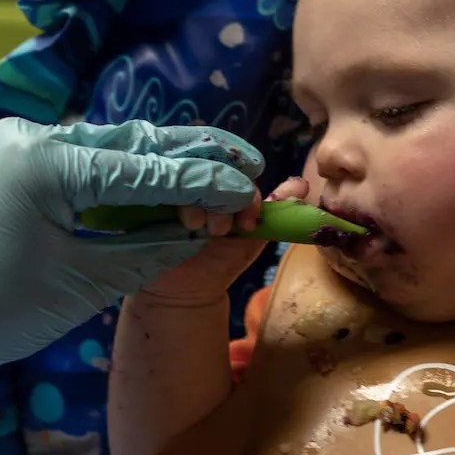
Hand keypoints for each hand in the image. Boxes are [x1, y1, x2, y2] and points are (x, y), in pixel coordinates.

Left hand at [0, 118, 262, 397]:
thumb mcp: (82, 284)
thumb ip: (149, 250)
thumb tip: (204, 231)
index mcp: (50, 164)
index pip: (149, 169)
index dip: (207, 182)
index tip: (252, 190)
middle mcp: (35, 138)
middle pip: (135, 142)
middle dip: (195, 158)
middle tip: (250, 169)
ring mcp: (19, 144)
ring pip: (111, 147)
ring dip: (163, 164)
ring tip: (219, 177)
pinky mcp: (11, 161)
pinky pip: (82, 160)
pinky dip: (124, 174)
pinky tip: (162, 186)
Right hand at [136, 177, 308, 305]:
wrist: (186, 291)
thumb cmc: (221, 262)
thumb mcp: (254, 236)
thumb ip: (277, 210)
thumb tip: (301, 184)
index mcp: (223, 184)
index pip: (236, 165)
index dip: (245, 186)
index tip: (250, 220)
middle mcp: (198, 179)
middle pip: (211, 163)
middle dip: (224, 192)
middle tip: (224, 228)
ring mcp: (173, 186)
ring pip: (189, 172)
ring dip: (202, 199)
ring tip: (203, 228)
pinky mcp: (153, 198)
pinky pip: (164, 184)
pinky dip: (181, 200)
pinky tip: (188, 223)